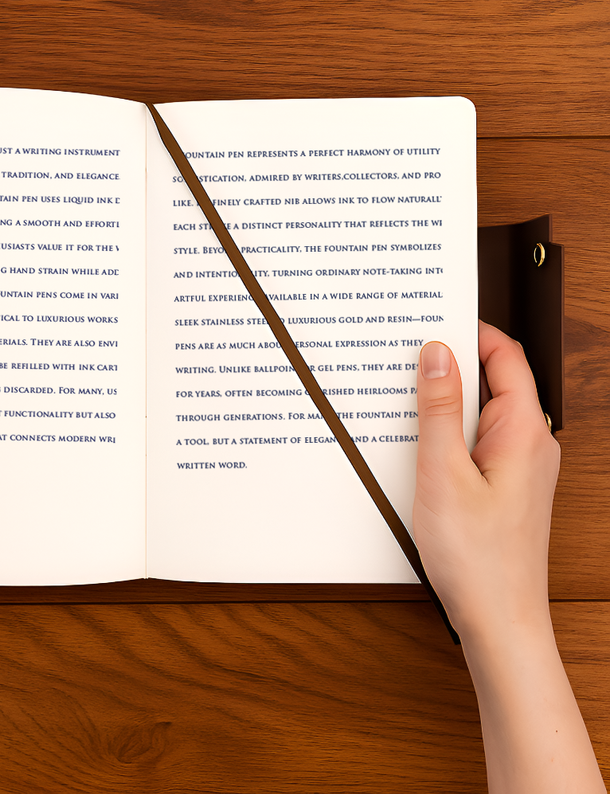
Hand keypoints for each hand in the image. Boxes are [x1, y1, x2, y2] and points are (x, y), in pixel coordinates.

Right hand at [412, 321, 558, 642]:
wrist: (497, 618)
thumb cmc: (478, 558)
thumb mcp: (442, 473)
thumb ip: (439, 408)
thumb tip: (436, 355)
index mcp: (524, 432)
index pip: (507, 356)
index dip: (472, 331)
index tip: (435, 321)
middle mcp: (529, 444)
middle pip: (495, 380)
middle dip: (454, 364)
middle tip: (410, 359)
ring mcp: (518, 465)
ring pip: (483, 412)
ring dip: (448, 401)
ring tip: (409, 402)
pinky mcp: (504, 484)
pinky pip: (478, 440)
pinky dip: (450, 430)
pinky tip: (421, 443)